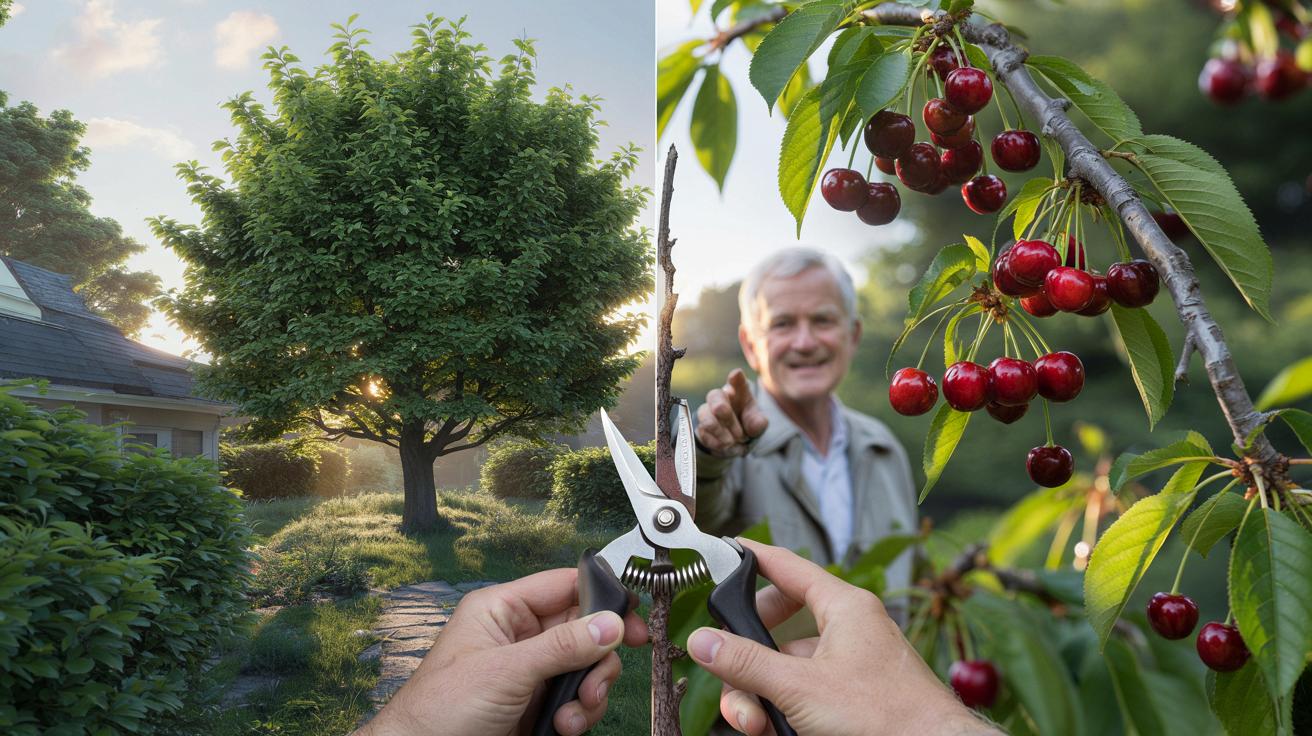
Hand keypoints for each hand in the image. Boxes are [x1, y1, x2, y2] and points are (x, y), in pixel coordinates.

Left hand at [356, 568, 648, 735]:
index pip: (564, 586)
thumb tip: (609, 624)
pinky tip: (563, 727)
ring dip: (589, 692)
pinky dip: (579, 714)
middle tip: (597, 678)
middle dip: (597, 658)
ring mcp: (530, 672)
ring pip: (585, 668)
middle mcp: (519, 637)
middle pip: (584, 630)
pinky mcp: (536, 704)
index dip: (601, 597)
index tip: (631, 617)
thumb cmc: (439, 709)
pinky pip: (576, 699)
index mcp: (502, 610)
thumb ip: (561, 647)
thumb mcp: (506, 671)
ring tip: (573, 713)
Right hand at [686, 540, 999, 735]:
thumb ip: (748, 664)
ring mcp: (850, 666)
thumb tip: (705, 641)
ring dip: (761, 695)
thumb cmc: (889, 717)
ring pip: (787, 669)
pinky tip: (775, 730)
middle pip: (778, 628)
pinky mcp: (851, 696)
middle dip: (747, 659)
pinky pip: (804, 693)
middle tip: (730, 679)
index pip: (788, 566)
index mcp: (844, 608)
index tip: (726, 551)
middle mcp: (848, 631)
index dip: (752, 558)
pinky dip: (784, 710)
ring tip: (755, 723)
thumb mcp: (800, 687)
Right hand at [696, 368, 768, 456]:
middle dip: (725, 415)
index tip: (736, 375)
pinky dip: (717, 444)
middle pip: (715, 397)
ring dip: (722, 433)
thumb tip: (755, 425)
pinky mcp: (700, 426)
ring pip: (706, 417)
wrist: (733, 442)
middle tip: (740, 434)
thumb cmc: (747, 424)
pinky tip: (727, 447)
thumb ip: (759, 423)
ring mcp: (707, 411)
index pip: (737, 381)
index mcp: (738, 392)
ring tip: (733, 442)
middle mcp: (720, 397)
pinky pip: (704, 434)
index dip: (736, 378)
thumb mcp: (758, 424)